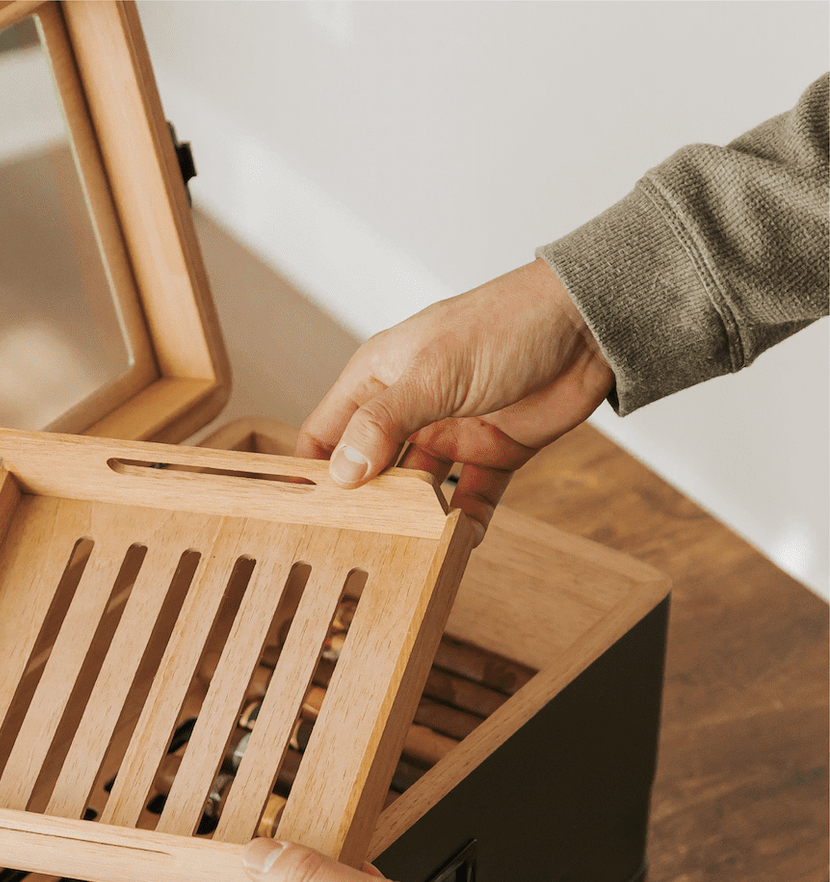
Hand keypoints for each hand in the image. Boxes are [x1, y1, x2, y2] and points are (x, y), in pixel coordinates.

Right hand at [297, 259, 612, 542]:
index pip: (327, 431)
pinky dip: (465, 522)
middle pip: (369, 467)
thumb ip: (384, 422)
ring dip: (413, 518)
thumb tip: (341, 473)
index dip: (311, 470)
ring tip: (405, 548)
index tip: (301, 513)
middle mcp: (409, 407)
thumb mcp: (433, 374)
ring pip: (418, 489)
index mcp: (379, 377)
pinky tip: (460, 541)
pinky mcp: (493, 451)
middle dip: (362, 503)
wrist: (591, 322)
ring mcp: (450, 431)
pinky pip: (471, 497)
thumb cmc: (505, 325)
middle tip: (353, 541)